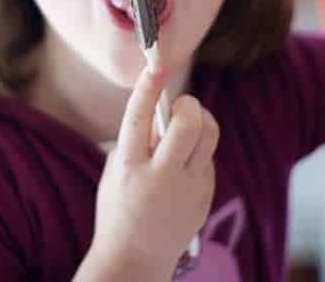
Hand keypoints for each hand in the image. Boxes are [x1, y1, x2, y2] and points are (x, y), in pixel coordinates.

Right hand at [90, 65, 218, 278]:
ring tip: (184, 129)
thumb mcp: (116, 169)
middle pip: (189, 123)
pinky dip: (197, 149)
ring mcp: (188, 188)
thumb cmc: (119, 205)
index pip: (139, 119)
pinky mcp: (206, 194)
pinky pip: (208, 155)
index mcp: (128, 167)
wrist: (135, 259)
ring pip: (208, 134)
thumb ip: (138, 138)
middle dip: (187, 104)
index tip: (156, 65)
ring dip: (199, 119)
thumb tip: (163, 107)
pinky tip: (183, 163)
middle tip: (178, 107)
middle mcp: (160, 177)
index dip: (148, 88)